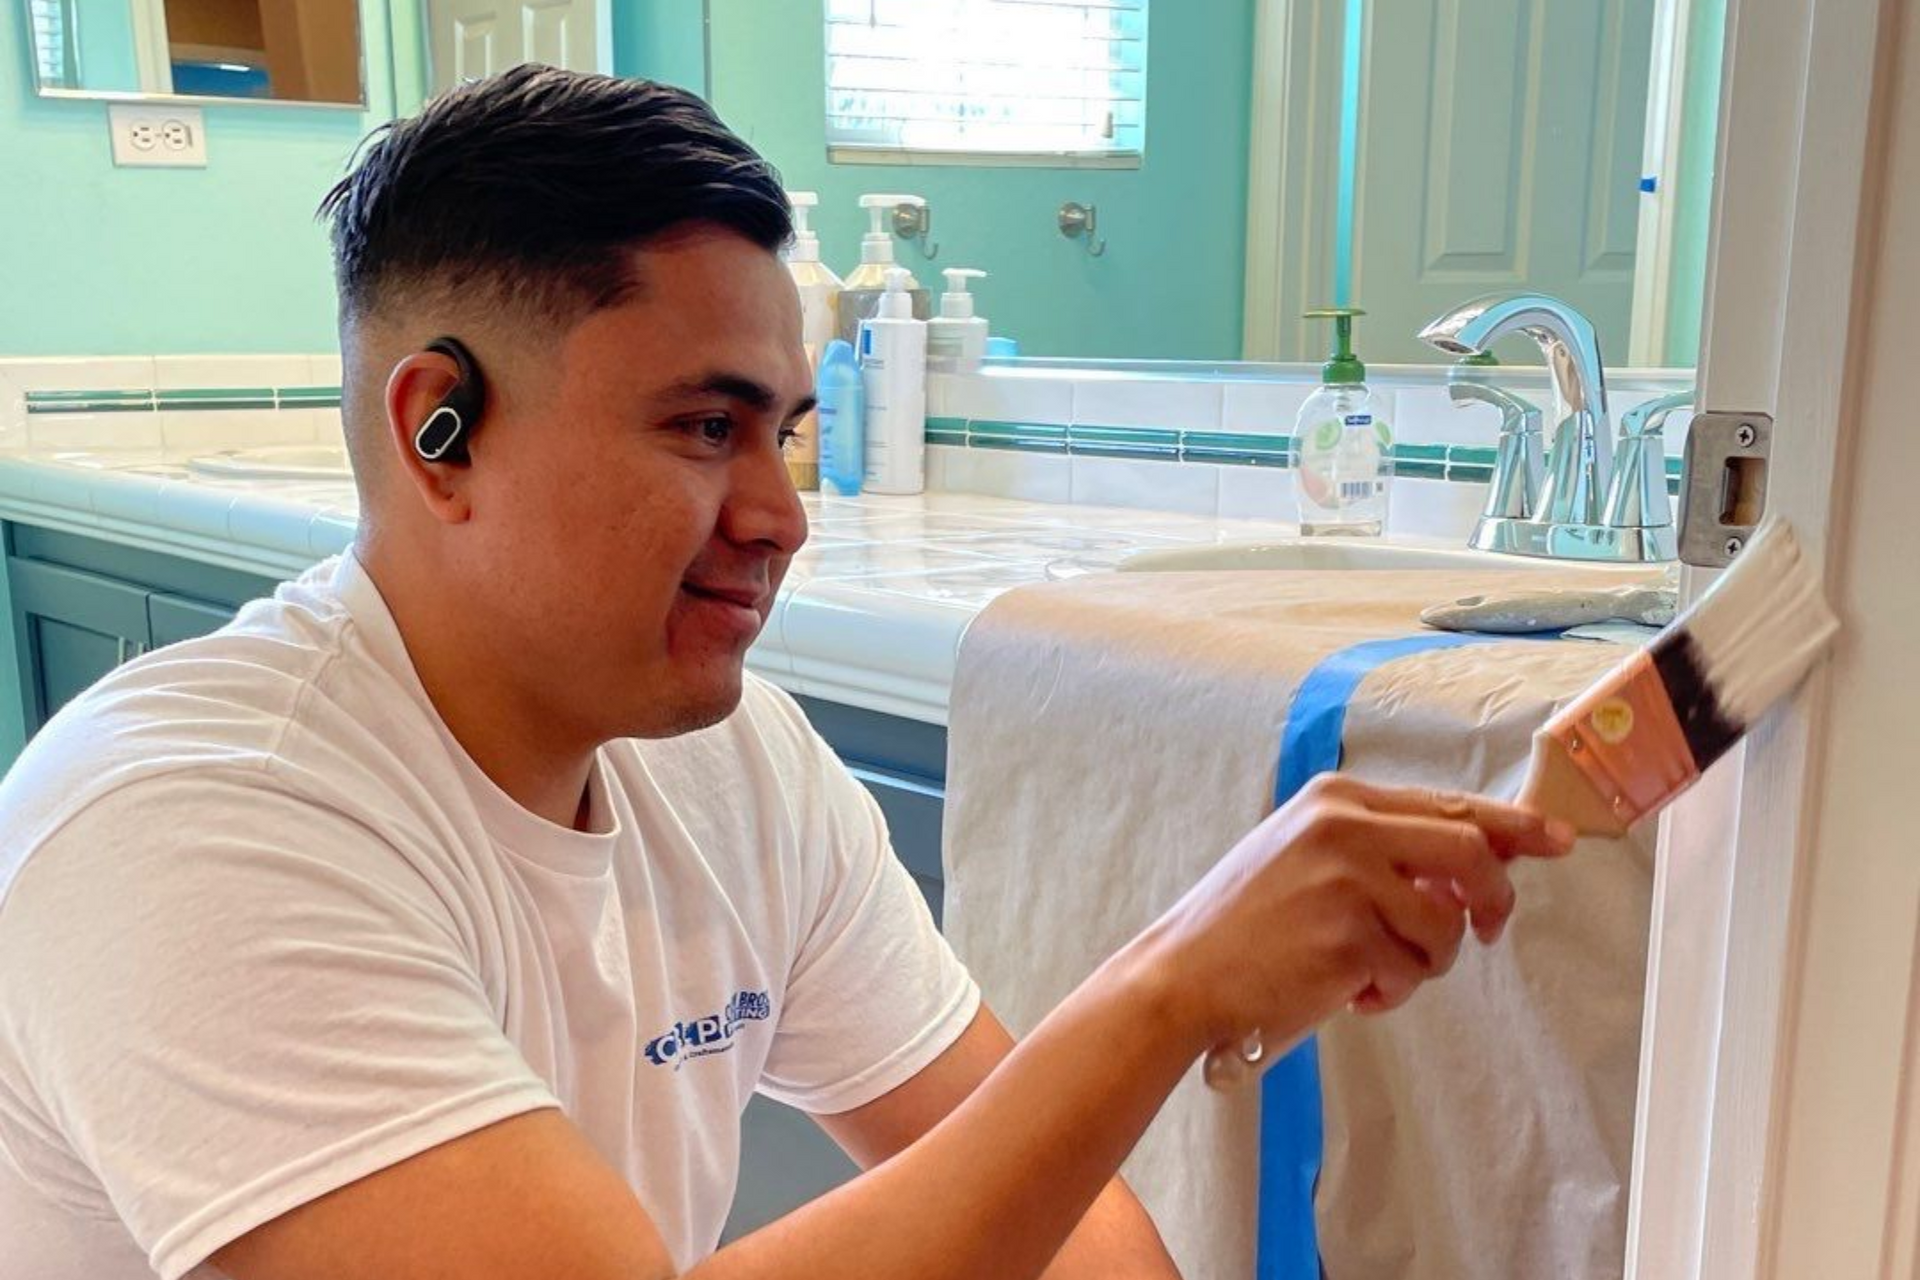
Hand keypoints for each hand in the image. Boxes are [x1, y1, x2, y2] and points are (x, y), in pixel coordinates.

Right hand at [1148, 774, 1576, 1057]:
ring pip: (1446, 922)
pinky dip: (1392, 992)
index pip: (1449, 804)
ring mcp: (1346, 879)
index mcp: (1337, 799)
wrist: (1182, 975)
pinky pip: (1412, 971)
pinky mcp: (1348, 935)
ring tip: (1374, 972)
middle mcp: (1344, 826)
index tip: (1556, 839)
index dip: (1513, 825)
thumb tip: (1479, 857)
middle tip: (1487, 932)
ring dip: (1426, 961)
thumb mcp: (1309, 856)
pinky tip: (1348, 993)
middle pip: (1469, 850)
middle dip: (1494, 897)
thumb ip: (1384, 847)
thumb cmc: (1246, 925)